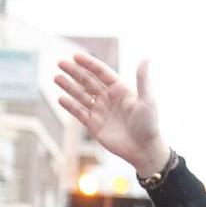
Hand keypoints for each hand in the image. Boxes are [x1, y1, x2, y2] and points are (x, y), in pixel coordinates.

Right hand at [54, 54, 169, 177]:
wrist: (143, 149)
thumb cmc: (149, 124)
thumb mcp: (147, 99)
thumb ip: (142, 79)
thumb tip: (146, 57)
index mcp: (120, 89)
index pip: (101, 72)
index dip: (89, 64)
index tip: (76, 56)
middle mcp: (108, 98)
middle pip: (87, 81)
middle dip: (74, 72)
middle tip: (60, 63)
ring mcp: (100, 111)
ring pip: (81, 95)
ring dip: (68, 86)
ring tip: (56, 78)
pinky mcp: (94, 125)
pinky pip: (79, 113)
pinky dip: (70, 106)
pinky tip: (61, 99)